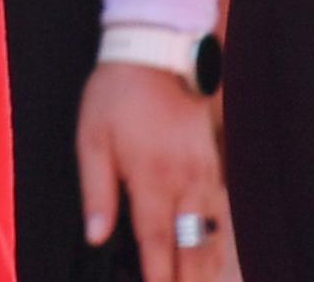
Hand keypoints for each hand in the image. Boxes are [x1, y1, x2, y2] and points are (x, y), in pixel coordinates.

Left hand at [78, 59, 236, 281]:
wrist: (156, 54)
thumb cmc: (116, 96)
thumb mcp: (91, 138)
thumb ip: (96, 191)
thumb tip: (96, 236)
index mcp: (152, 177)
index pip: (156, 241)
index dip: (158, 274)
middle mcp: (186, 181)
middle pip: (194, 247)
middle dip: (189, 279)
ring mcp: (208, 173)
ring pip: (214, 233)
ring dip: (208, 265)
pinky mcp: (218, 163)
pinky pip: (222, 211)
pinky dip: (218, 237)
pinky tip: (214, 253)